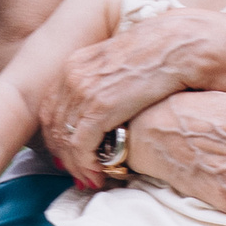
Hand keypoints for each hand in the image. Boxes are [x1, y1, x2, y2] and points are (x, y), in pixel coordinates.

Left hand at [36, 8, 225, 176]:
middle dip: (63, 154)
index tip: (64, 153)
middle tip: (76, 173)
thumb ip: (102, 85)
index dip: (55, 135)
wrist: (173, 47)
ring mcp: (83, 92)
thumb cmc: (154, 57)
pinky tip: (98, 173)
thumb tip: (102, 108)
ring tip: (89, 179)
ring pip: (66, 139)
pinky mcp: (99, 108)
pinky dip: (86, 163)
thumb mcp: (117, 65)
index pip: (52, 108)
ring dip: (76, 164)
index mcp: (74, 65)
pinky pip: (81, 144)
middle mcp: (72, 77)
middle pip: (54, 126)